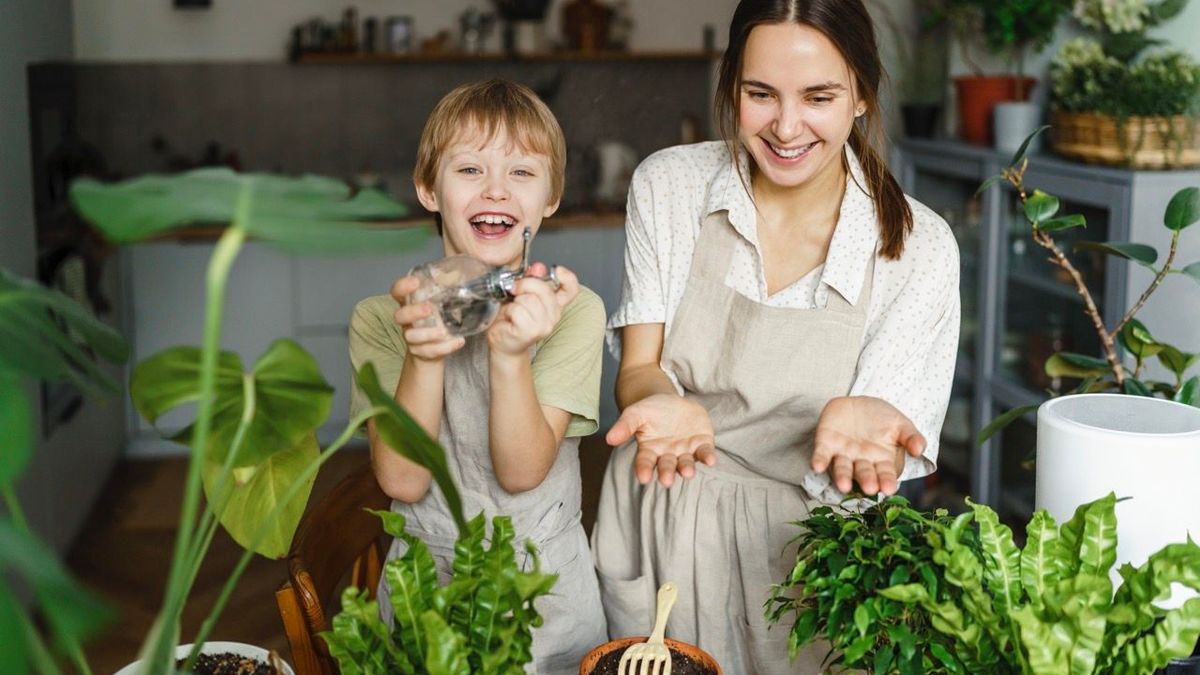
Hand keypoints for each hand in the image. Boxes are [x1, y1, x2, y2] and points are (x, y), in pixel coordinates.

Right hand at [391, 275, 464, 361]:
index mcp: (411, 304)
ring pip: (411, 337)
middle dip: (413, 312)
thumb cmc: (438, 320)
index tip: (415, 282)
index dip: (402, 286)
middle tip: (429, 309)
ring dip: (427, 334)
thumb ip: (450, 285)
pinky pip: (429, 352)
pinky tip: (459, 341)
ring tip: (443, 331)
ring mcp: (412, 337)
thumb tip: (466, 263)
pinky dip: (445, 348)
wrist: (435, 349)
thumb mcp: (443, 302)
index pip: (397, 292)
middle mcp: (408, 321)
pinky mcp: (421, 352)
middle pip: (399, 315)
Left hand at [486, 262, 579, 356]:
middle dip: (524, 284)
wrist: (503, 341)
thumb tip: (538, 267)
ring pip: (529, 299)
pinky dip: (508, 311)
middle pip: (544, 289)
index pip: (572, 288)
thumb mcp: (522, 292)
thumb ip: (532, 279)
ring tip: (513, 309)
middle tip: (515, 290)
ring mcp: (544, 325)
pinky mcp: (531, 332)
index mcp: (555, 303)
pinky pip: (518, 310)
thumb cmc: (512, 317)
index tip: (555, 270)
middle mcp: (554, 315)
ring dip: (515, 301)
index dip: (566, 276)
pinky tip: (509, 317)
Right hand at [606, 393, 716, 486]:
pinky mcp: (702, 444)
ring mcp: (685, 451)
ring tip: (687, 473)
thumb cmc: (651, 410)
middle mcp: (667, 455)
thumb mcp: (636, 413)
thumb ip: (624, 426)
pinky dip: (707, 457)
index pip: (645, 462)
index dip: (644, 470)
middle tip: (666, 480)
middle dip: (666, 473)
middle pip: (666, 466)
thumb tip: (609, 439)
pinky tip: (710, 461)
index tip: (643, 478)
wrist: (672, 402)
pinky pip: (705, 453)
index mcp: (650, 450)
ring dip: (686, 469)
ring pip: (686, 463)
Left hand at [811, 396, 925, 495]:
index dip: (887, 481)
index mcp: (881, 460)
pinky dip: (820, 460)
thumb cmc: (882, 419)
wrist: (859, 402)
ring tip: (843, 486)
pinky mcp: (826, 443)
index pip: (885, 474)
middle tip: (870, 489)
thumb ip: (911, 437)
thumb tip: (920, 449)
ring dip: (842, 477)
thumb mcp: (900, 425)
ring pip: (842, 468)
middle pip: (863, 473)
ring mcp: (843, 454)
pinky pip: (822, 454)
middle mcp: (861, 461)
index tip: (889, 489)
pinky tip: (817, 466)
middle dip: (866, 481)